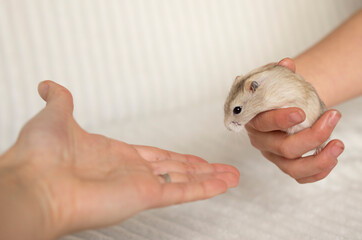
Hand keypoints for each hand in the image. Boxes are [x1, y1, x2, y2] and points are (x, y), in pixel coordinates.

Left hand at [0, 81, 238, 238]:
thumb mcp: (55, 117)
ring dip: (210, 178)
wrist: (33, 184)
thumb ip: (60, 100)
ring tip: (231, 176)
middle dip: (200, 169)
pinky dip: (205, 188)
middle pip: (176, 169)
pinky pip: (182, 191)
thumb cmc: (40, 155)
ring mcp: (140, 185)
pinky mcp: (145, 196)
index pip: (156, 156)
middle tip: (220, 168)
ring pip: (185, 180)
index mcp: (115, 156)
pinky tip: (223, 184)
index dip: (177, 157)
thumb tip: (50, 86)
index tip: (193, 157)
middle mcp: (131, 172)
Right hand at [244, 58, 343, 183]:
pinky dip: (317, 173)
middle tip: (333, 118)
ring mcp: (273, 155)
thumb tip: (287, 63)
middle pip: (284, 148)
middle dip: (312, 136)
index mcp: (253, 120)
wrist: (279, 108)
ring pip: (292, 168)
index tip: (301, 112)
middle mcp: (261, 141)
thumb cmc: (276, 95)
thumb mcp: (275, 82)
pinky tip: (333, 159)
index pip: (263, 123)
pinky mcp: (285, 164)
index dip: (281, 120)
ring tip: (339, 145)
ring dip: (319, 160)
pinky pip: (300, 177)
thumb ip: (279, 74)